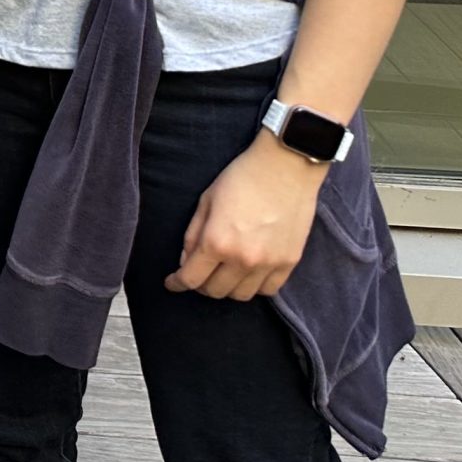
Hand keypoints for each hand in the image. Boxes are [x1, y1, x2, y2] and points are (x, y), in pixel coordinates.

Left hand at [166, 138, 326, 300]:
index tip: (171, 282)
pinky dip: (254, 286)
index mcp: (217, 242)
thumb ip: (193, 235)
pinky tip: (248, 273)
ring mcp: (269, 264)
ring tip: (223, 272)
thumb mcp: (206, 201)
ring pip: (241, 295)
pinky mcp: (290, 262)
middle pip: (215, 291)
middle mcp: (243, 259)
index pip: (191, 278)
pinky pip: (268, 290)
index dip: (177, 283)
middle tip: (198, 272)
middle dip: (200, 284)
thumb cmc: (241, 178)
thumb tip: (186, 260)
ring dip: (227, 287)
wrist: (286, 166)